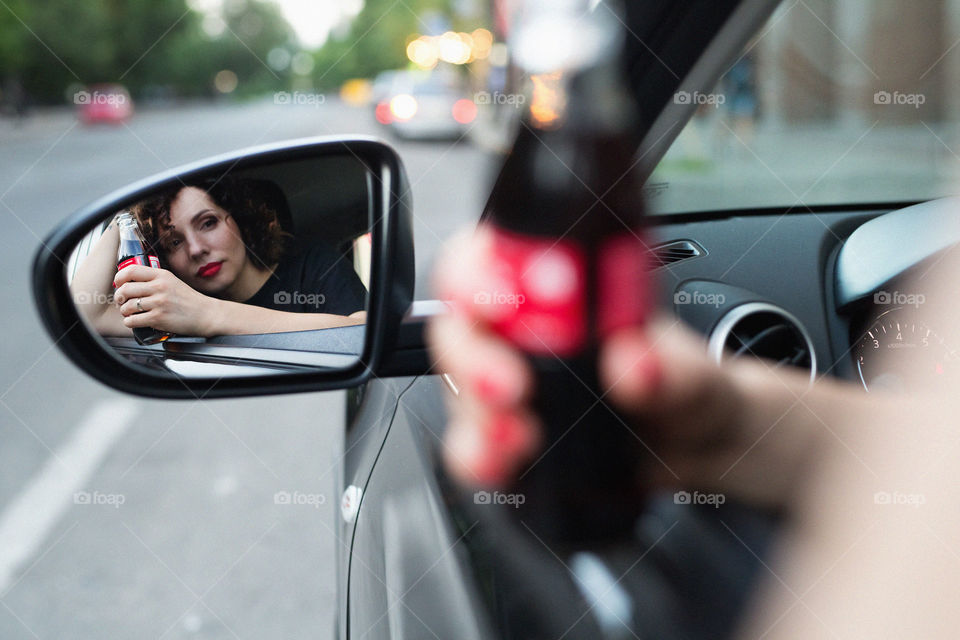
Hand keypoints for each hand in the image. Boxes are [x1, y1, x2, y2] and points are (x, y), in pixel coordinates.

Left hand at [113, 264, 220, 336]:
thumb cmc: (190, 300)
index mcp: (162, 275)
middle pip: (125, 289)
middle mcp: (159, 287)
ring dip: (124, 312)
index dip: (119, 278)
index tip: (119, 284)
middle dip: (119, 298)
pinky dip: (130, 322)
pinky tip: (136, 321)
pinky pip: (132, 321)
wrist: (207, 314)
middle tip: (121, 302)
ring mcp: (159, 303)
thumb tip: (130, 283)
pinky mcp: (158, 318)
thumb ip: (154, 280)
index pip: (130, 270)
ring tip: (130, 313)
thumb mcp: (173, 282)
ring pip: (126, 306)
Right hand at [427, 226, 825, 505]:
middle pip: (462, 322)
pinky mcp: (504, 431)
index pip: (494, 253)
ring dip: (476, 415)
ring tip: (517, 437)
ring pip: (458, 387)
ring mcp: (508, 378)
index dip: (480, 271)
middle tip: (510, 385)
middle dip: (473, 355)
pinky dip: (479, 457)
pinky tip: (504, 465)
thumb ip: (673, 368)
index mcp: (561, 279)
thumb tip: (634, 363)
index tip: (502, 302)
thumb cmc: (685, 385)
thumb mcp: (695, 371)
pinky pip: (471, 444)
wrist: (692, 449)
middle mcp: (523, 324)